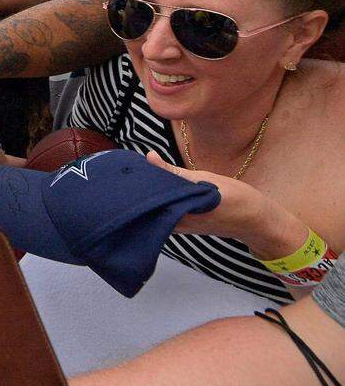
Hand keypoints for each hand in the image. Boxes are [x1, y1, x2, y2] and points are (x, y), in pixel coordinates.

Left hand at [143, 153, 309, 259]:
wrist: (255, 220)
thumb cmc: (234, 197)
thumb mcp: (205, 179)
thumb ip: (174, 171)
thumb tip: (149, 156)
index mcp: (180, 213)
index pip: (147, 198)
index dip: (136, 184)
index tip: (128, 169)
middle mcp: (175, 225)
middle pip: (147, 206)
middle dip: (139, 189)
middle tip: (131, 170)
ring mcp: (178, 229)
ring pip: (154, 210)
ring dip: (148, 195)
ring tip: (141, 176)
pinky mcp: (182, 228)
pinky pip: (162, 214)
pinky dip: (157, 202)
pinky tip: (155, 189)